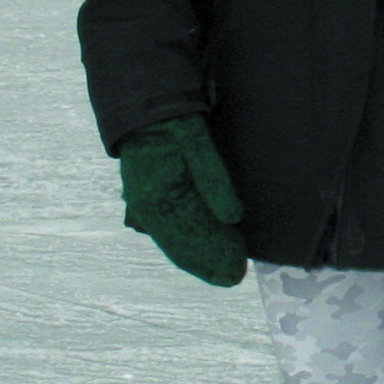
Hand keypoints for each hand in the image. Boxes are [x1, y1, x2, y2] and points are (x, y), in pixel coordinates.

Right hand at [117, 116, 246, 285]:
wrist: (145, 106)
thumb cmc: (173, 121)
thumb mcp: (196, 143)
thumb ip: (214, 180)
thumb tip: (232, 217)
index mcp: (159, 196)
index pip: (192, 237)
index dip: (216, 255)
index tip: (239, 270)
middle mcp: (149, 207)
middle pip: (183, 245)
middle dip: (210, 262)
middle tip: (236, 277)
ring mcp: (146, 206)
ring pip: (175, 242)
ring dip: (199, 258)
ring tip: (223, 271)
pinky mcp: (149, 201)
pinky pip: (168, 232)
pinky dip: (186, 245)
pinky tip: (200, 253)